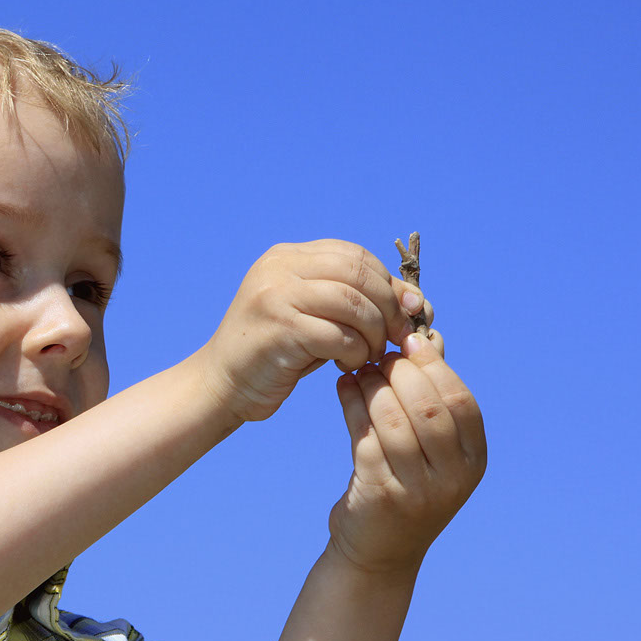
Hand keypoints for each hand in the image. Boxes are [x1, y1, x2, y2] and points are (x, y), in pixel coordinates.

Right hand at [197, 240, 430, 422]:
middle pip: (358, 272)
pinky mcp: (279, 328)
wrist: (222, 385)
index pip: (354, 255)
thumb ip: (355, 302)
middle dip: (388, 307)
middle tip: (397, 338)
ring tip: (370, 355)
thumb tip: (418, 301)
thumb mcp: (315, 317)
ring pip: (352, 303)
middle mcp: (279, 267)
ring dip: (373, 333)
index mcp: (287, 256)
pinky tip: (347, 366)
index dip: (388, 283)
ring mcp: (275, 295)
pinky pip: (339, 336)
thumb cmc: (276, 353)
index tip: (406, 313)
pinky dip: (355, 353)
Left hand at [328, 332, 486, 575]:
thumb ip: (431, 399)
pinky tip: (344, 389)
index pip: (461, 402)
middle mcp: (453, 478)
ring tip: (358, 369)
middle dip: (401, 373)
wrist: (377, 552)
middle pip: (429, 408)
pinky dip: (353, 406)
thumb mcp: (430, 449)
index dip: (436, 367)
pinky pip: (365, 437)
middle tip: (378, 355)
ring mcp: (418, 490)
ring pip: (395, 421)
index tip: (409, 342)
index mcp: (473, 461)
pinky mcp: (381, 495)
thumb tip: (427, 338)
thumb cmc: (404, 486)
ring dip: (373, 386)